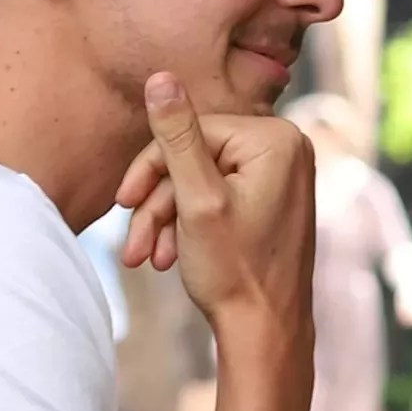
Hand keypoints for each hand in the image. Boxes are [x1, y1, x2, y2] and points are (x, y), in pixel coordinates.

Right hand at [113, 74, 316, 343]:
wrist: (266, 333)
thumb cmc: (235, 272)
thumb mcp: (195, 200)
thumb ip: (176, 136)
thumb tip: (160, 77)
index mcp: (277, 139)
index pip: (192, 131)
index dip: (151, 167)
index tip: (123, 203)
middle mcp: (288, 149)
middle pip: (195, 157)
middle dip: (158, 202)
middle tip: (133, 246)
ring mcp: (283, 176)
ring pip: (201, 181)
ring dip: (167, 219)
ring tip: (146, 259)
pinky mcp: (273, 200)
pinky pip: (218, 197)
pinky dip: (189, 225)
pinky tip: (170, 257)